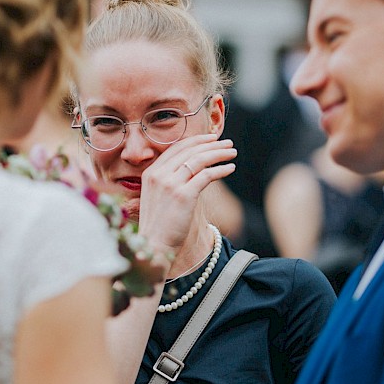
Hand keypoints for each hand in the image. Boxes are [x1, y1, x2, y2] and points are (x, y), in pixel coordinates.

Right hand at [136, 133, 235, 257]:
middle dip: (211, 144)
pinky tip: (230, 169)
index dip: (196, 140)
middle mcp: (159, 175)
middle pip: (189, 150)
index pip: (176, 148)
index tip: (210, 138)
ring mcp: (171, 184)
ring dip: (219, 153)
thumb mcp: (157, 197)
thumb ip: (169, 180)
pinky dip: (221, 169)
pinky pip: (207, 175)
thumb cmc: (158, 225)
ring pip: (199, 159)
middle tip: (227, 143)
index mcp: (151, 173)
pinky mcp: (184, 195)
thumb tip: (192, 168)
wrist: (154, 245)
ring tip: (232, 153)